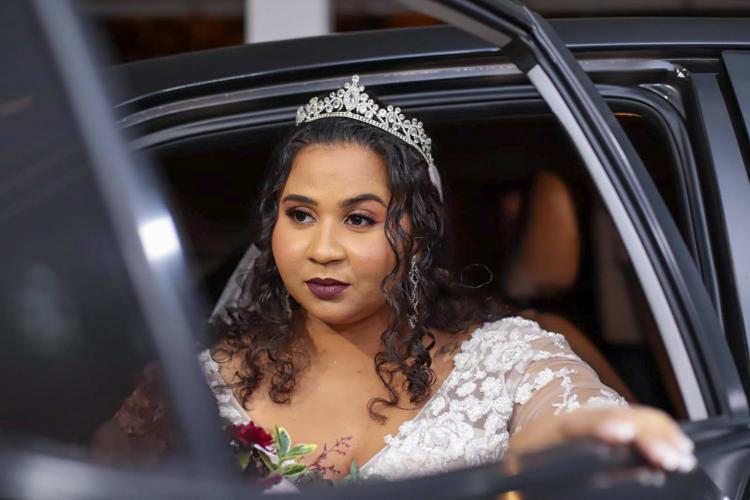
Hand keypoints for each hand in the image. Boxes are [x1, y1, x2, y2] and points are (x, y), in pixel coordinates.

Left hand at [507, 405, 696, 472]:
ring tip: (682, 456)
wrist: (526, 446)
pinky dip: (662, 433)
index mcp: (547, 431)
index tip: (621, 433)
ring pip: (630, 416)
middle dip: (643, 434)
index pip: (576, 424)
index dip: (600, 426)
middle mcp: (574, 419)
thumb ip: (520, 491)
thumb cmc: (525, 467)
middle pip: (614, 417)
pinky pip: (641, 423)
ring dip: (659, 434)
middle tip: (668, 456)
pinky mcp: (613, 427)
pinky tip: (680, 449)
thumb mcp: (520, 476)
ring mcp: (596, 419)